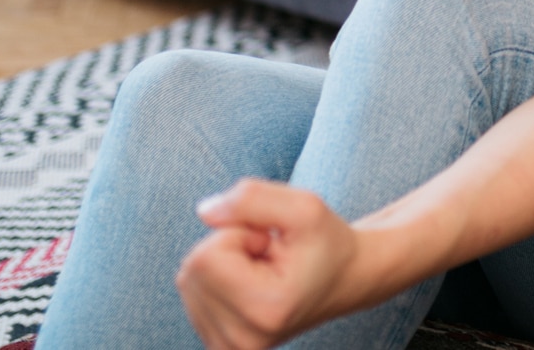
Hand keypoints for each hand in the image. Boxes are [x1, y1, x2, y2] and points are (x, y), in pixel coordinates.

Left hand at [178, 179, 372, 349]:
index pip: (207, 256)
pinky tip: (250, 284)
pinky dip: (218, 281)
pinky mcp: (220, 346)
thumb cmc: (325, 242)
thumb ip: (251, 198)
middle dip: (228, 249)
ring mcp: (229, 348)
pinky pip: (193, 296)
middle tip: (268, 256)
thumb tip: (204, 211)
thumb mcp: (304, 206)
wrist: (344, 279)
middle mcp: (242, 340)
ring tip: (262, 270)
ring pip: (189, 282)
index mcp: (265, 310)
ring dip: (223, 264)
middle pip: (193, 270)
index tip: (273, 244)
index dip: (240, 234)